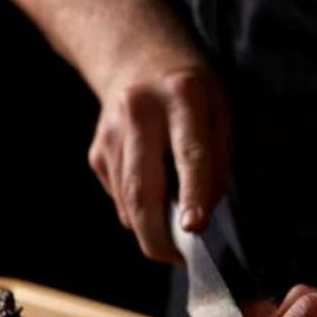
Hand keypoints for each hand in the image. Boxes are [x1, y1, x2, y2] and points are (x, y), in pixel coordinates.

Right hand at [88, 55, 230, 262]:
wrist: (135, 56)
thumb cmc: (190, 91)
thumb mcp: (220, 111)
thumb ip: (216, 161)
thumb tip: (202, 216)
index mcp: (182, 97)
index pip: (188, 154)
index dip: (193, 195)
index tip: (194, 228)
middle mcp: (139, 113)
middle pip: (142, 190)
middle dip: (158, 236)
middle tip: (177, 260)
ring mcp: (110, 134)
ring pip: (127, 202)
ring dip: (150, 228)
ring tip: (172, 234)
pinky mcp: (96, 152)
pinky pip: (119, 197)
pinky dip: (138, 210)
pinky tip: (152, 195)